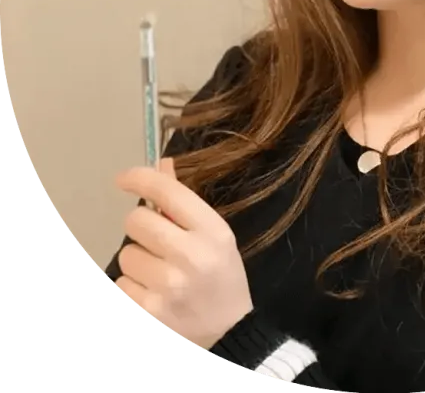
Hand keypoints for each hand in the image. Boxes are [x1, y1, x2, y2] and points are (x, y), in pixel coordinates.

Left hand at [113, 158, 252, 349]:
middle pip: (136, 221)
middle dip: (141, 227)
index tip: (123, 179)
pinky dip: (133, 287)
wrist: (228, 334)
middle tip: (156, 240)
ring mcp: (168, 286)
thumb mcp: (214, 236)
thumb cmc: (221, 277)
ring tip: (160, 274)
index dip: (140, 178)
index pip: (167, 192)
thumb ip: (184, 202)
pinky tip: (154, 295)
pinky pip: (122, 284)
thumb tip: (161, 164)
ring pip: (126, 255)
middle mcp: (191, 255)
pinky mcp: (148, 311)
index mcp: (212, 231)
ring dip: (138, 261)